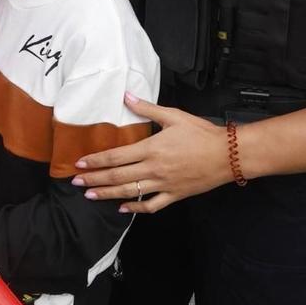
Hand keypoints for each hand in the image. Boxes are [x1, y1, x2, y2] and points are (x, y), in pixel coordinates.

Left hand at [71, 92, 230, 212]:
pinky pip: (152, 205)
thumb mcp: (174, 116)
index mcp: (151, 148)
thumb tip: (126, 96)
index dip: (96, 161)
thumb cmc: (202, 133)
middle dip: (95, 179)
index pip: (116, 156)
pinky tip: (123, 208)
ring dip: (108, 194)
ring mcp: (164, 184)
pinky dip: (136, 208)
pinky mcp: (175, 195)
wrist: (228, 154)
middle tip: (77, 182)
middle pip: (118, 176)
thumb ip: (147, 108)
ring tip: (91, 195)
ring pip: (130, 192)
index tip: (80, 164)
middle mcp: (154, 169)